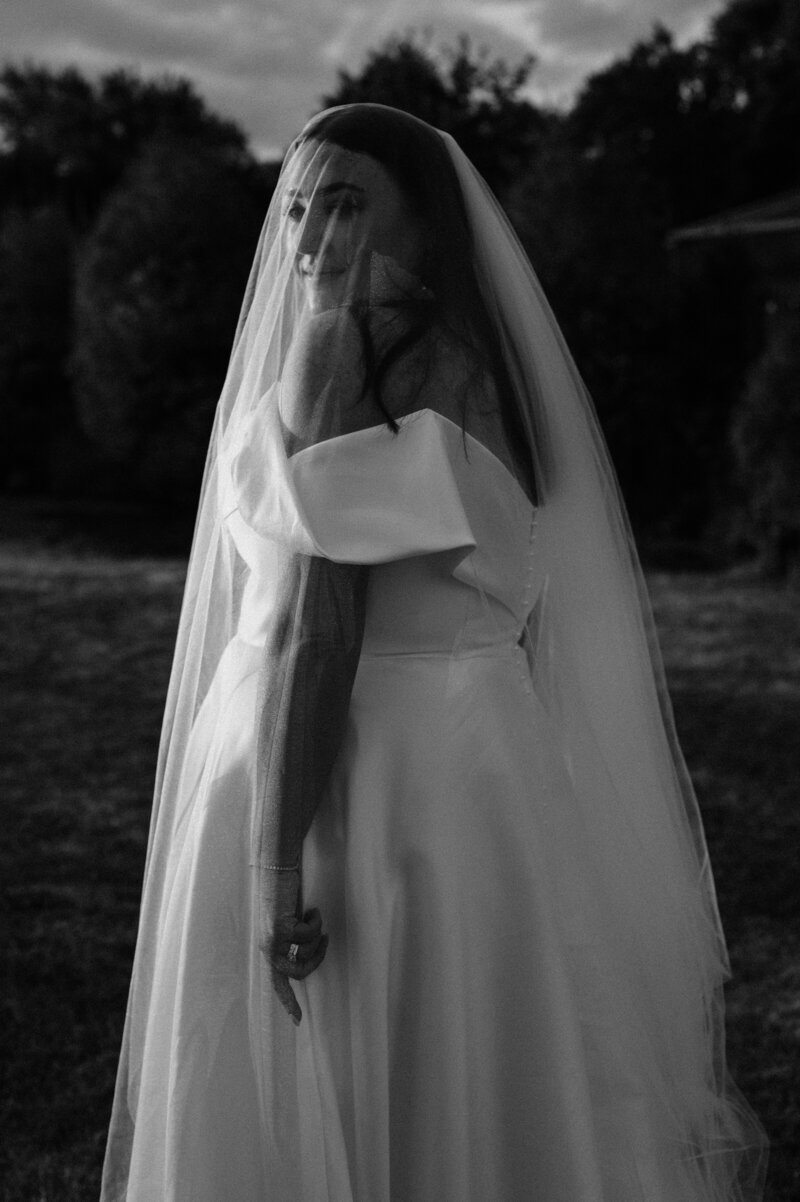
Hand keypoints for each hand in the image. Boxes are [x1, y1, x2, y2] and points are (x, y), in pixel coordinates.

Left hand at [265, 901, 328, 1025]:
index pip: (277, 982)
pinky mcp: (282, 926)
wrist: (277, 866)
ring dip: (317, 934)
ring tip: (311, 916)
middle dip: (317, 959)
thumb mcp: (287, 922)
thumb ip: (291, 941)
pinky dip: (316, 920)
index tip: (297, 1021)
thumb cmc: (284, 893)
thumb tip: (304, 957)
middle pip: (299, 972)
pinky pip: (310, 934)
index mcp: (269, 947)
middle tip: (325, 939)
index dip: (288, 1001)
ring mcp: (273, 938)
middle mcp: (268, 946)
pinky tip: (310, 909)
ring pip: (307, 952)